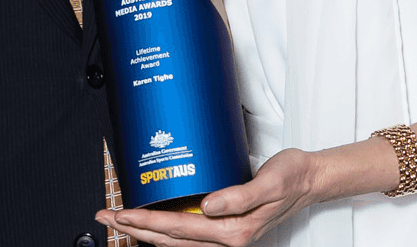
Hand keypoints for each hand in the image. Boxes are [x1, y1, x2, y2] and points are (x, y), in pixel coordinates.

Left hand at [98, 149, 319, 246]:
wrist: (310, 179)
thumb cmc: (292, 176)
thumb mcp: (270, 181)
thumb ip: (239, 196)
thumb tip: (207, 205)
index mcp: (233, 230)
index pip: (179, 228)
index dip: (147, 221)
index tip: (122, 213)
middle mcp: (226, 237)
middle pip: (170, 239)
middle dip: (135, 228)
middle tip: (106, 216)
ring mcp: (224, 234)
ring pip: (175, 240)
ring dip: (146, 230)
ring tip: (121, 219)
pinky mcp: (224, 226)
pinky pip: (187, 233)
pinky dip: (165, 229)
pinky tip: (153, 220)